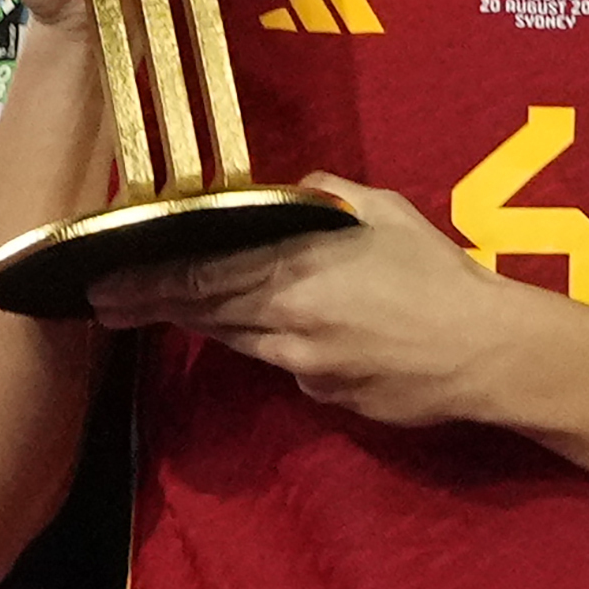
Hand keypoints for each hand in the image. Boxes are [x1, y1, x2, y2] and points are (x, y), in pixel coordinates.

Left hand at [87, 175, 526, 426]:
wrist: (486, 354)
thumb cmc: (438, 273)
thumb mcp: (381, 211)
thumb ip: (325, 197)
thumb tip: (290, 191)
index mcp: (294, 274)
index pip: (199, 277)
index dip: (146, 280)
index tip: (102, 281)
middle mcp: (286, 324)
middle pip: (203, 313)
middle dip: (150, 307)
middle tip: (104, 304)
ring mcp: (304, 367)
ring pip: (238, 339)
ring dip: (201, 324)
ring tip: (159, 311)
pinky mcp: (326, 396)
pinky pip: (287, 364)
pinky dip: (273, 343)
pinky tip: (282, 330)